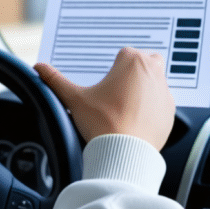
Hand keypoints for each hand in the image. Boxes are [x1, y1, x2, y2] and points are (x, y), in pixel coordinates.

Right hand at [34, 47, 174, 150]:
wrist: (124, 154)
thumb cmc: (103, 124)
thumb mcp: (74, 99)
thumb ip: (55, 80)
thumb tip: (39, 67)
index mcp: (132, 62)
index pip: (123, 54)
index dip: (112, 68)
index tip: (106, 83)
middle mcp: (153, 72)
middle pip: (143, 63)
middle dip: (132, 73)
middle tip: (116, 91)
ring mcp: (164, 93)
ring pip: (155, 82)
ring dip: (143, 89)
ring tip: (124, 107)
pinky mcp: (170, 112)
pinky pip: (161, 103)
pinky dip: (151, 108)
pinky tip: (134, 119)